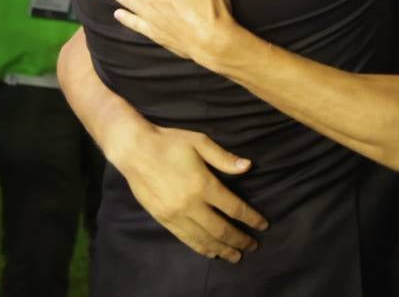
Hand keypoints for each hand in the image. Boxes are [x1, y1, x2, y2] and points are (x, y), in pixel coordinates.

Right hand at [112, 125, 266, 262]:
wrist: (135, 150)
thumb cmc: (170, 143)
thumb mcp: (200, 142)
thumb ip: (224, 158)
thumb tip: (248, 167)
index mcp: (203, 184)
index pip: (233, 208)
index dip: (250, 219)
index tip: (263, 226)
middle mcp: (190, 204)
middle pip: (221, 229)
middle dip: (240, 239)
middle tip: (253, 246)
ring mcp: (175, 214)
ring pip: (203, 239)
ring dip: (222, 249)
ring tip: (236, 256)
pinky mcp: (163, 219)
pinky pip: (185, 238)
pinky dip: (200, 248)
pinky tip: (211, 252)